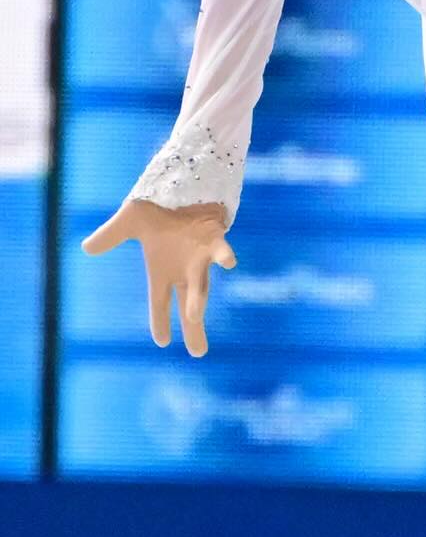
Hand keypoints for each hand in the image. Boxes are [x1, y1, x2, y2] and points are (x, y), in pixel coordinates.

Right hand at [80, 198, 236, 356]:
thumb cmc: (158, 207)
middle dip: (193, 327)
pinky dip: (225, 255)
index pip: (160, 302)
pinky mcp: (214, 238)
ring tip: (195, 316)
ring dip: (198, 299)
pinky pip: (221, 250)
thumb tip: (85, 248)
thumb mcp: (128, 222)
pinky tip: (229, 263)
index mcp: (163, 270)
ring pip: (201, 284)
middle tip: (198, 352)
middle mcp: (184, 269)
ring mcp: (201, 256)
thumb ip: (110, 236)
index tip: (162, 341)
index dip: (160, 321)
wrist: (184, 184)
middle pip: (188, 305)